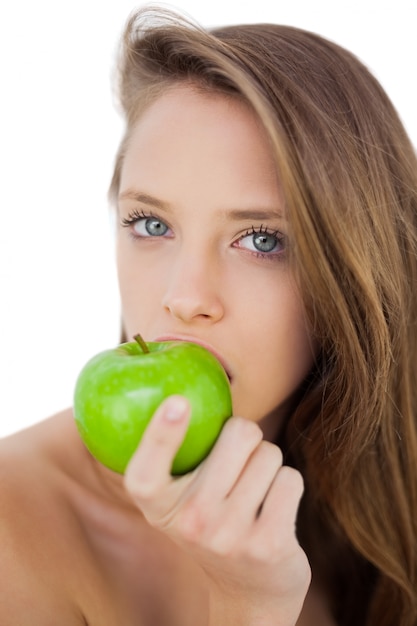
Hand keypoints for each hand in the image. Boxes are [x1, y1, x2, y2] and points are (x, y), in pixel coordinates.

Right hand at [124, 396, 310, 625]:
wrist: (248, 592)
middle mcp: (189, 521)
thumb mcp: (180, 498)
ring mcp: (228, 535)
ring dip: (268, 464)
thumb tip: (183, 396)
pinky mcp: (268, 544)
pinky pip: (290, 478)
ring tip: (253, 493)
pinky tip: (273, 510)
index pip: (146, 469)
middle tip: (237, 461)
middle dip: (246, 436)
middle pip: (239, 433)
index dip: (161, 432)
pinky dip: (287, 485)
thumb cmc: (212, 521)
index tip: (178, 402)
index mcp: (157, 505)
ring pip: (269, 454)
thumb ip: (179, 456)